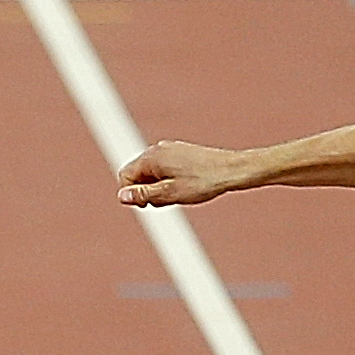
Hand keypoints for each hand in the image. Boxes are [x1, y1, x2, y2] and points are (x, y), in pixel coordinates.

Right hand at [116, 141, 242, 207]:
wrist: (232, 170)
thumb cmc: (203, 182)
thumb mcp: (169, 194)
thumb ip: (143, 195)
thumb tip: (122, 196)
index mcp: (152, 157)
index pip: (125, 176)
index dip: (132, 194)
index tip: (147, 205)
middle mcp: (158, 149)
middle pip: (137, 174)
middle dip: (145, 191)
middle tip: (166, 201)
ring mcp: (170, 149)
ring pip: (151, 172)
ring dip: (157, 187)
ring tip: (177, 194)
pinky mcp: (180, 152)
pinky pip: (164, 168)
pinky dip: (168, 180)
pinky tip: (184, 187)